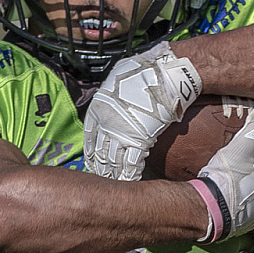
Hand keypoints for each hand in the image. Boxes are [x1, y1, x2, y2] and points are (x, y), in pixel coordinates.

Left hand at [84, 43, 202, 180]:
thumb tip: (111, 91)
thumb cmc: (143, 71)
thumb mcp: (116, 77)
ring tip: (114, 181)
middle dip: (100, 166)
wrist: (164, 74)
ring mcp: (122, 133)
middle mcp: (106, 124)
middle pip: (100, 152)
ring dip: (114, 173)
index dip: (91, 151)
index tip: (92, 160)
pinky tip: (131, 179)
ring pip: (114, 160)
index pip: (89, 137)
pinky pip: (132, 162)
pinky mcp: (141, 140)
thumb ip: (111, 91)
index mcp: (98, 109)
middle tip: (101, 176)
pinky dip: (131, 173)